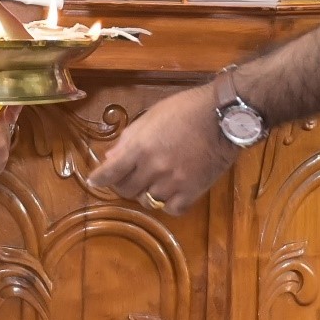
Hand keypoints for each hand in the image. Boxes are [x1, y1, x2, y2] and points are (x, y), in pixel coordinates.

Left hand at [85, 84, 234, 213]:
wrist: (223, 116)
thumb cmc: (185, 109)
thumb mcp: (151, 116)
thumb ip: (129, 139)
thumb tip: (111, 158)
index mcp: (140, 147)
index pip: (110, 172)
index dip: (99, 179)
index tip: (95, 181)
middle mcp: (153, 168)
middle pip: (126, 190)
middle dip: (124, 184)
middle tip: (131, 176)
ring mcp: (173, 183)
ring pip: (148, 201)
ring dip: (147, 193)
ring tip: (154, 182)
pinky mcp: (192, 192)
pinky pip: (172, 210)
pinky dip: (169, 204)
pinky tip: (172, 193)